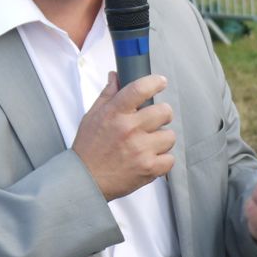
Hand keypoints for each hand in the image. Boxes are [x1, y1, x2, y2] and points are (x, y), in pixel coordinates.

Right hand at [72, 73, 175, 200]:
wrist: (85, 180)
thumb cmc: (89, 147)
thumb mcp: (93, 116)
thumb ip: (108, 94)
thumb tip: (116, 75)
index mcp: (115, 113)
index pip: (140, 88)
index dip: (155, 82)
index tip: (161, 82)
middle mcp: (129, 129)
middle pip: (164, 111)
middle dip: (162, 115)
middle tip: (153, 121)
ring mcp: (141, 149)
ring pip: (170, 136)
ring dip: (162, 139)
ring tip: (147, 144)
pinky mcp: (149, 168)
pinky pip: (170, 158)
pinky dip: (163, 160)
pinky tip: (149, 158)